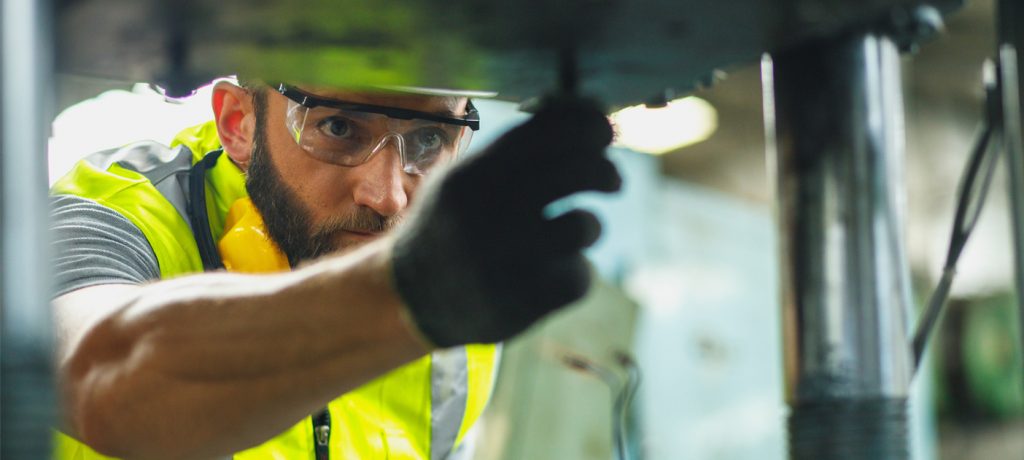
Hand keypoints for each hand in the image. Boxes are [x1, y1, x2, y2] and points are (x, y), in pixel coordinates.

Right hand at [391, 96, 620, 346]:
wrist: (408, 297)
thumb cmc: (449, 225)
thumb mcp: (462, 176)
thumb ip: (514, 149)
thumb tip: (586, 114)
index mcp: (475, 174)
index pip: (552, 131)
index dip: (590, 126)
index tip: (602, 133)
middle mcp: (489, 212)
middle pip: (579, 171)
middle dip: (605, 171)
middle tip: (611, 179)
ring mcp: (507, 260)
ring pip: (584, 226)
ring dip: (589, 226)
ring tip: (577, 229)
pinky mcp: (524, 303)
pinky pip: (579, 277)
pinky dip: (575, 272)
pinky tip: (556, 270)